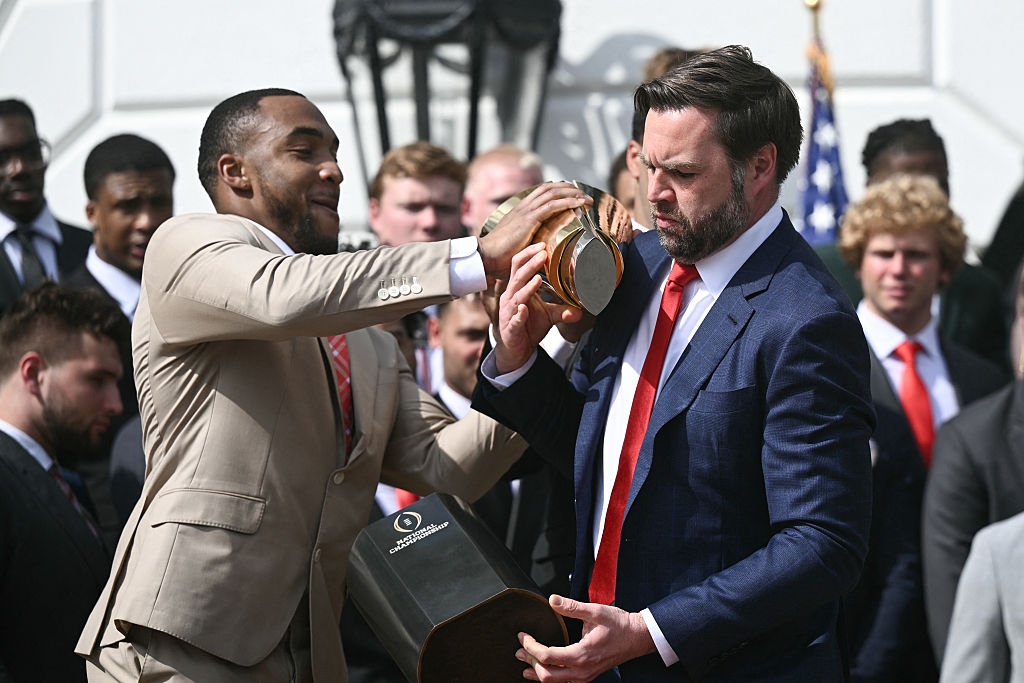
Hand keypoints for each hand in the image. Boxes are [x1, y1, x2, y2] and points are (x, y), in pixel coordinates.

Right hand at [477, 182, 590, 280]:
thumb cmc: (499, 257)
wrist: (486, 257)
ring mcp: (525, 211)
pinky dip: (568, 202)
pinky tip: (579, 204)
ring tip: (586, 197)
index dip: (557, 190)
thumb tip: (540, 248)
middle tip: (582, 193)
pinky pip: (552, 205)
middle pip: (548, 188)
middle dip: (567, 188)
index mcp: (519, 211)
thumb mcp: (517, 245)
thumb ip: (528, 241)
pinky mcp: (528, 219)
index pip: (540, 193)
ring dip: (572, 193)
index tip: (571, 193)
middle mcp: (522, 207)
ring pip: (552, 193)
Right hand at [494, 245, 581, 374]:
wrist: (516, 351)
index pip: (518, 266)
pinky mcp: (510, 329)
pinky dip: (519, 315)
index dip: (528, 255)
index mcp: (517, 290)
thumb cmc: (528, 327)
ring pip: (516, 297)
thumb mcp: (548, 316)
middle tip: (543, 254)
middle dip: (530, 265)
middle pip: (517, 277)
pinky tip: (523, 310)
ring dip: (527, 288)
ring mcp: (509, 313)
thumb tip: (581, 310)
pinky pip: (514, 321)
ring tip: (538, 279)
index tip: (543, 246)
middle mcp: (511, 298)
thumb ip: (562, 310)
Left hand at [516, 595, 656, 681]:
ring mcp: (585, 675)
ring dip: (537, 672)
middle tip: (519, 649)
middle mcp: (582, 670)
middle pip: (547, 674)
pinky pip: (564, 681)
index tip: (523, 636)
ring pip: (554, 682)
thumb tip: (553, 600)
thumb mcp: (595, 611)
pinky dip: (550, 676)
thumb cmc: (620, 625)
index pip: (547, 656)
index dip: (531, 646)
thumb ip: (572, 606)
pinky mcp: (587, 675)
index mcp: (582, 654)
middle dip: (530, 661)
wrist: (638, 637)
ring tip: (524, 663)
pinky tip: (543, 670)